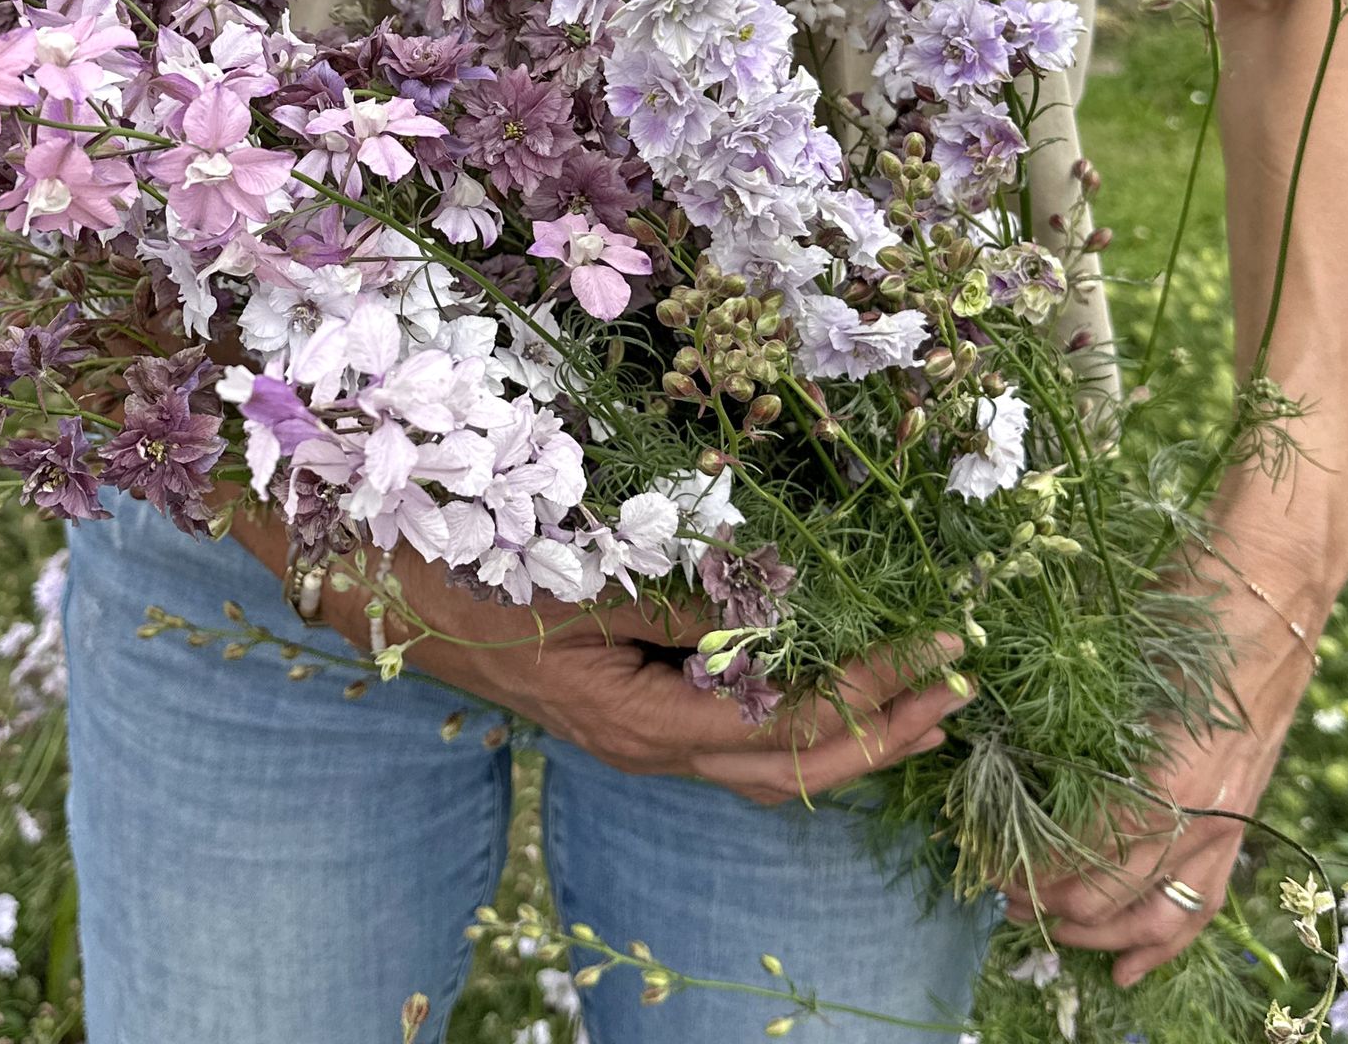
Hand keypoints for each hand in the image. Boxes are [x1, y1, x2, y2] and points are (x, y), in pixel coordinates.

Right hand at [226, 496, 970, 805]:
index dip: (872, 693)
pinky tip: (817, 673)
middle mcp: (652, 746)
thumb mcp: (591, 588)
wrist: (387, 593)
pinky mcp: (629, 707)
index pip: (790, 727)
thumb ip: (689, 603)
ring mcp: (641, 734)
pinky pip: (729, 728)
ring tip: (916, 691)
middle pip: (793, 768)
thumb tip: (785, 603)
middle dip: (885, 730)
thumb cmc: (480, 579)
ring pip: (765, 759)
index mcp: (645, 725)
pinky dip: (789, 709)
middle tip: (961, 685)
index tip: (940, 651)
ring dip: (845, 726)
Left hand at [1003, 473, 1347, 984]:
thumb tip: (999, 731)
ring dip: (1106, 932)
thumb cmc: (1187, 602)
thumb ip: (1072, 706)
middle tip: (1005, 899)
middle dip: (1058, 905)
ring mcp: (1230, 813)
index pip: (1093, 847)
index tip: (988, 863)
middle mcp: (1203, 806)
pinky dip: (1170, 938)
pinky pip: (1207, 896)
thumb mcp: (1116, 647)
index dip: (1039, 866)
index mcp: (1165, 766)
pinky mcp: (1243, 809)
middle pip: (1122, 890)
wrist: (1278, 587)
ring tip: (1053, 934)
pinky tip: (1133, 970)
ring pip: (1167, 910)